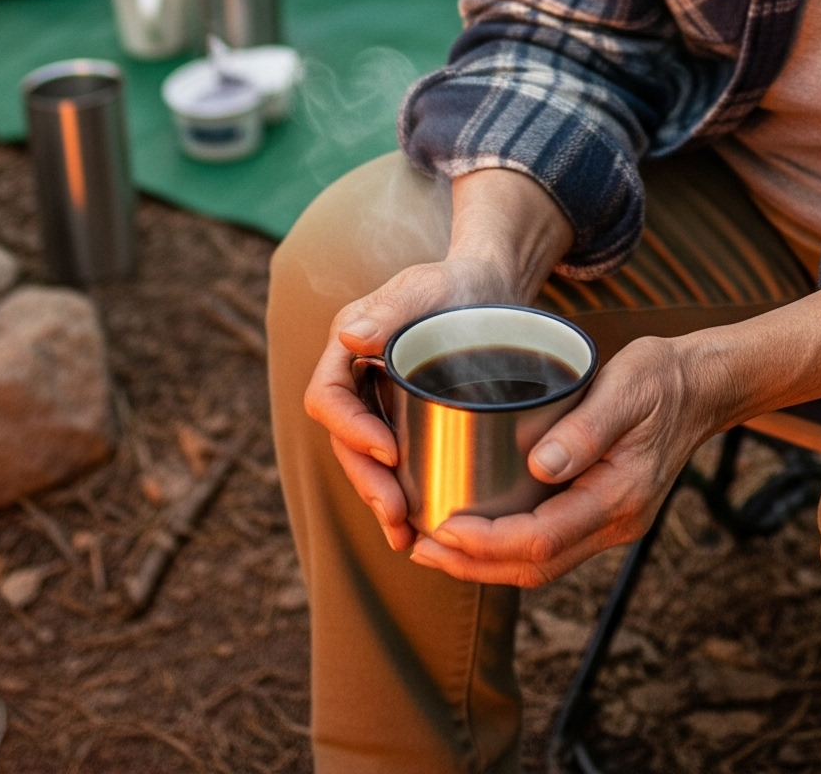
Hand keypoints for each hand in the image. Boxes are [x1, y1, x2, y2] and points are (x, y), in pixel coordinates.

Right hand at [302, 166, 571, 552]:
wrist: (492, 291)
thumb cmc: (458, 282)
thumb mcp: (429, 286)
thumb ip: (393, 307)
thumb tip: (350, 338)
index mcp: (348, 347)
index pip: (328, 397)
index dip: (349, 430)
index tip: (389, 452)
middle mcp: (356, 379)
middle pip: (346, 441)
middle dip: (367, 480)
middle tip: (396, 514)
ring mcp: (380, 404)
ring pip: (367, 461)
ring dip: (380, 499)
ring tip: (405, 538)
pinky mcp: (406, 423)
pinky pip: (394, 466)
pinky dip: (402, 498)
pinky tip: (418, 532)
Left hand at [410, 335, 711, 586]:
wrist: (702, 386)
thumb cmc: (661, 378)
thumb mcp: (627, 387)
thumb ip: (587, 428)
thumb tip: (540, 466)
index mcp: (620, 495)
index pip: (543, 538)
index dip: (487, 542)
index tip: (443, 529)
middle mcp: (616, 521)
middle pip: (536, 566)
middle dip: (473, 565)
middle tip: (420, 547)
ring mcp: (612, 522)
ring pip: (541, 564)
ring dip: (486, 562)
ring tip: (435, 546)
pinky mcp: (603, 512)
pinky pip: (550, 544)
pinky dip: (508, 545)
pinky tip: (477, 529)